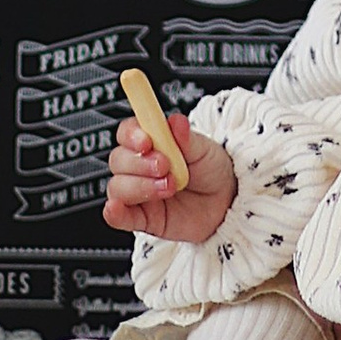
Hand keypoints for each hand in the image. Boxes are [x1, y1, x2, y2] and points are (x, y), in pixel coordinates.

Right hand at [104, 112, 236, 247]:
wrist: (227, 202)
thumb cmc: (212, 171)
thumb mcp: (204, 150)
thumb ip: (186, 138)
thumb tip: (176, 121)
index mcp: (151, 143)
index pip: (127, 133)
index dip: (131, 135)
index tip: (146, 141)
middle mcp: (139, 166)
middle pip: (118, 159)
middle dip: (140, 163)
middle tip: (165, 166)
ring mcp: (138, 192)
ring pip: (118, 186)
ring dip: (140, 187)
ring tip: (169, 188)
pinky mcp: (140, 218)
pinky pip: (118, 217)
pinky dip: (114, 213)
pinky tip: (116, 208)